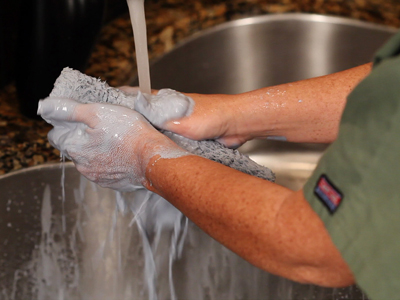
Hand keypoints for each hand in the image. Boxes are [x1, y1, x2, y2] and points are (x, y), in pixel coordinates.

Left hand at [38, 98, 187, 190]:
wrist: (153, 157)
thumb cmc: (129, 133)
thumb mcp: (97, 112)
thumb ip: (69, 110)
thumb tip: (45, 106)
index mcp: (74, 147)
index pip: (56, 136)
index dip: (68, 124)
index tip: (84, 120)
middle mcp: (82, 166)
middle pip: (73, 148)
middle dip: (83, 138)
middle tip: (103, 128)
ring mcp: (98, 177)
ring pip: (89, 160)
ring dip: (96, 151)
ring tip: (114, 141)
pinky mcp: (112, 183)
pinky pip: (104, 170)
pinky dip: (109, 162)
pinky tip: (121, 153)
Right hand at [119, 87, 251, 147]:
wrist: (236, 125)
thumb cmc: (213, 115)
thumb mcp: (183, 121)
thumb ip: (163, 124)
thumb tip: (142, 128)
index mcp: (167, 101)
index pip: (140, 98)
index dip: (124, 101)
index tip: (109, 106)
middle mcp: (171, 111)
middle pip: (147, 117)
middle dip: (134, 125)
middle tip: (118, 134)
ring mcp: (179, 124)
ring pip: (159, 131)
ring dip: (150, 138)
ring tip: (132, 147)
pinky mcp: (188, 137)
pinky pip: (171, 142)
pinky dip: (164, 147)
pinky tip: (157, 154)